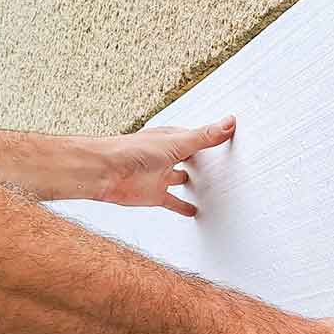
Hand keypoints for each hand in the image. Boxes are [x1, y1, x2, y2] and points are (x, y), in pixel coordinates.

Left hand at [95, 115, 235, 215]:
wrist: (105, 172)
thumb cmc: (132, 151)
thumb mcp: (177, 142)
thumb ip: (204, 137)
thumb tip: (228, 123)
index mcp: (171, 139)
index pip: (196, 136)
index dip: (210, 136)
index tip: (225, 134)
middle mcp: (166, 156)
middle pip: (189, 157)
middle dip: (202, 158)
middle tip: (218, 159)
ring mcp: (160, 176)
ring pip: (181, 178)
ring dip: (191, 180)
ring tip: (208, 184)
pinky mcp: (154, 195)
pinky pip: (173, 202)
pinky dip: (183, 207)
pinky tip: (193, 211)